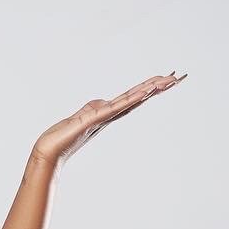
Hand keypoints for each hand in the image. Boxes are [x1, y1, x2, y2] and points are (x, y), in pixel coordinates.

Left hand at [31, 71, 185, 168]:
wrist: (49, 150)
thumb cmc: (65, 136)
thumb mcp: (84, 116)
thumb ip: (95, 108)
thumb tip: (103, 103)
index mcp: (109, 113)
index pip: (135, 98)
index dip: (151, 88)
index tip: (168, 79)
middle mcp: (110, 115)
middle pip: (139, 97)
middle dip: (158, 87)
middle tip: (179, 77)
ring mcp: (104, 117)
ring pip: (131, 100)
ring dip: (149, 90)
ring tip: (166, 81)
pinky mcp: (93, 119)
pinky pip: (115, 108)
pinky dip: (129, 100)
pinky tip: (141, 93)